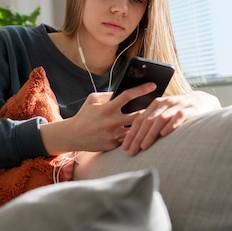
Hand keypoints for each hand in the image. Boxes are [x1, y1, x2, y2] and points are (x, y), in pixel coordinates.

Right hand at [40, 82, 156, 153]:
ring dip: (145, 124)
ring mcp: (113, 135)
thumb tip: (124, 90)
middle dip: (149, 110)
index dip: (141, 89)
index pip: (128, 96)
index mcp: (107, 108)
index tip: (153, 85)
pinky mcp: (113, 145)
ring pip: (136, 128)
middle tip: (158, 106)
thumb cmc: (84, 115)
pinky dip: (137, 134)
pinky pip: (129, 139)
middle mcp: (111, 122)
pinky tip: (145, 131)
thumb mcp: (92, 99)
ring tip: (154, 119)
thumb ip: (108, 94)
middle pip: (137, 114)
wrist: (73, 135)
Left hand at [121, 90, 220, 155]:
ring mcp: (177, 106)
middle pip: (147, 121)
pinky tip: (164, 134)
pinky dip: (170, 125)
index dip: (131, 133)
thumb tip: (137, 139)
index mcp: (156, 104)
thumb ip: (153, 121)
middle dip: (137, 137)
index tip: (124, 147)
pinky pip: (178, 117)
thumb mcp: (165, 112)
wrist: (204, 100)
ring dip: (150, 134)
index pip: (139, 119)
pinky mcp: (190, 110)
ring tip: (144, 146)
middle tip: (131, 151)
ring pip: (160, 119)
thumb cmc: (181, 110)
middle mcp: (165, 104)